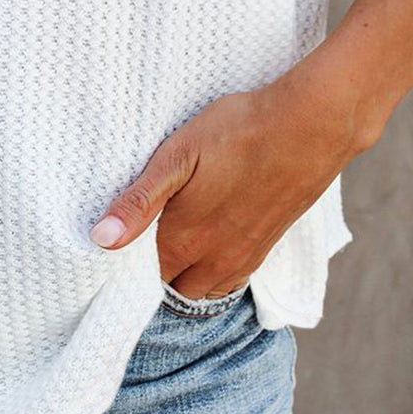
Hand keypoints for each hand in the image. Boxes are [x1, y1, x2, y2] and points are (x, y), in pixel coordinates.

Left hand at [88, 55, 377, 296]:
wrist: (312, 125)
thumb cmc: (240, 132)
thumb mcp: (178, 155)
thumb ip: (139, 201)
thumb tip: (100, 240)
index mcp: (184, 239)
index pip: (142, 277)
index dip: (125, 265)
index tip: (113, 249)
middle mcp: (214, 258)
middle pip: (173, 287)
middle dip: (153, 276)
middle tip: (138, 246)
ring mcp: (245, 255)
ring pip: (204, 288)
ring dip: (186, 276)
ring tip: (171, 247)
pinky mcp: (268, 244)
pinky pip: (232, 278)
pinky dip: (214, 273)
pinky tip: (210, 245)